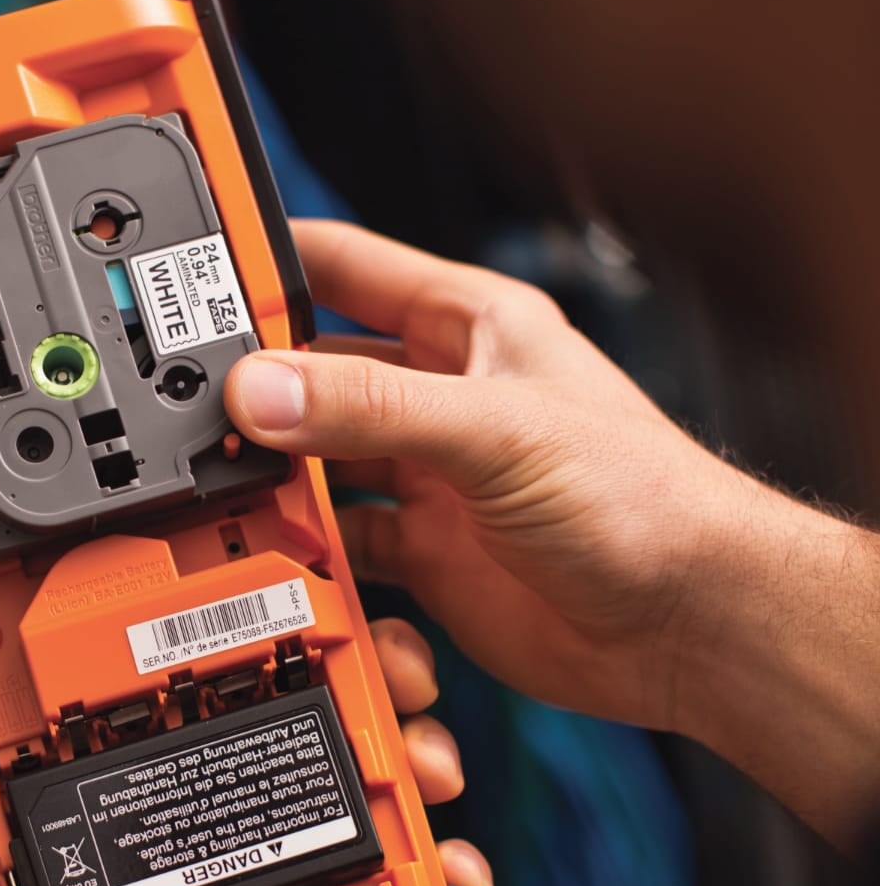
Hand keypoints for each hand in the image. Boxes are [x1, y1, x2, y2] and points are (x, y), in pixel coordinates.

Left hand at [0, 619, 493, 885]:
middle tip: (385, 663)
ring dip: (413, 752)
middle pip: (301, 710)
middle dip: (362, 667)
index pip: (180, 676)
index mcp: (121, 786)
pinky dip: (437, 871)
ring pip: (364, 786)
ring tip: (426, 763)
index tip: (277, 578)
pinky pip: (393, 884)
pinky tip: (445, 870)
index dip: (233, 615)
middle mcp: (205, 815)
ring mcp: (271, 874)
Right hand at [224, 218, 879, 848]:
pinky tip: (296, 550)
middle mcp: (438, 391)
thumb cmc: (644, 500)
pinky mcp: (423, 545)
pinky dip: (309, 548)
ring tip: (237, 485)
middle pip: (312, 371)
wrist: (691, 624)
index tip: (195, 277)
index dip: (267, 261)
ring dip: (279, 476)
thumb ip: (370, 409)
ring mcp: (427, 471)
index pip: (340, 264)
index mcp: (464, 325)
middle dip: (259, 388)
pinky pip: (339, 538)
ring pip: (316, 459)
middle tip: (198, 408)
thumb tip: (263, 388)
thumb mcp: (494, 430)